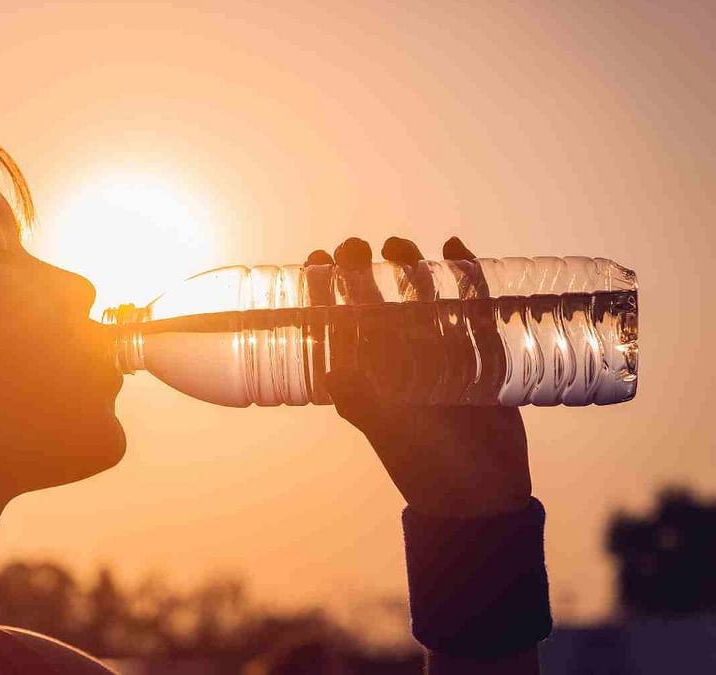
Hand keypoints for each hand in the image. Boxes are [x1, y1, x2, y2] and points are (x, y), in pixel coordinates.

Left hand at [307, 236, 531, 517]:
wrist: (480, 493)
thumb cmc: (422, 464)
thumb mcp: (387, 431)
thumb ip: (362, 401)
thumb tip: (334, 372)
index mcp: (365, 371)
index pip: (336, 320)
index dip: (322, 288)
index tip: (316, 259)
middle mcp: (397, 355)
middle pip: (376, 298)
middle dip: (361, 268)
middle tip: (354, 246)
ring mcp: (438, 348)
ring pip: (419, 294)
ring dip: (408, 265)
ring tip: (397, 245)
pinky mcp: (480, 349)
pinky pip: (471, 303)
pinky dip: (466, 273)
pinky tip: (455, 247)